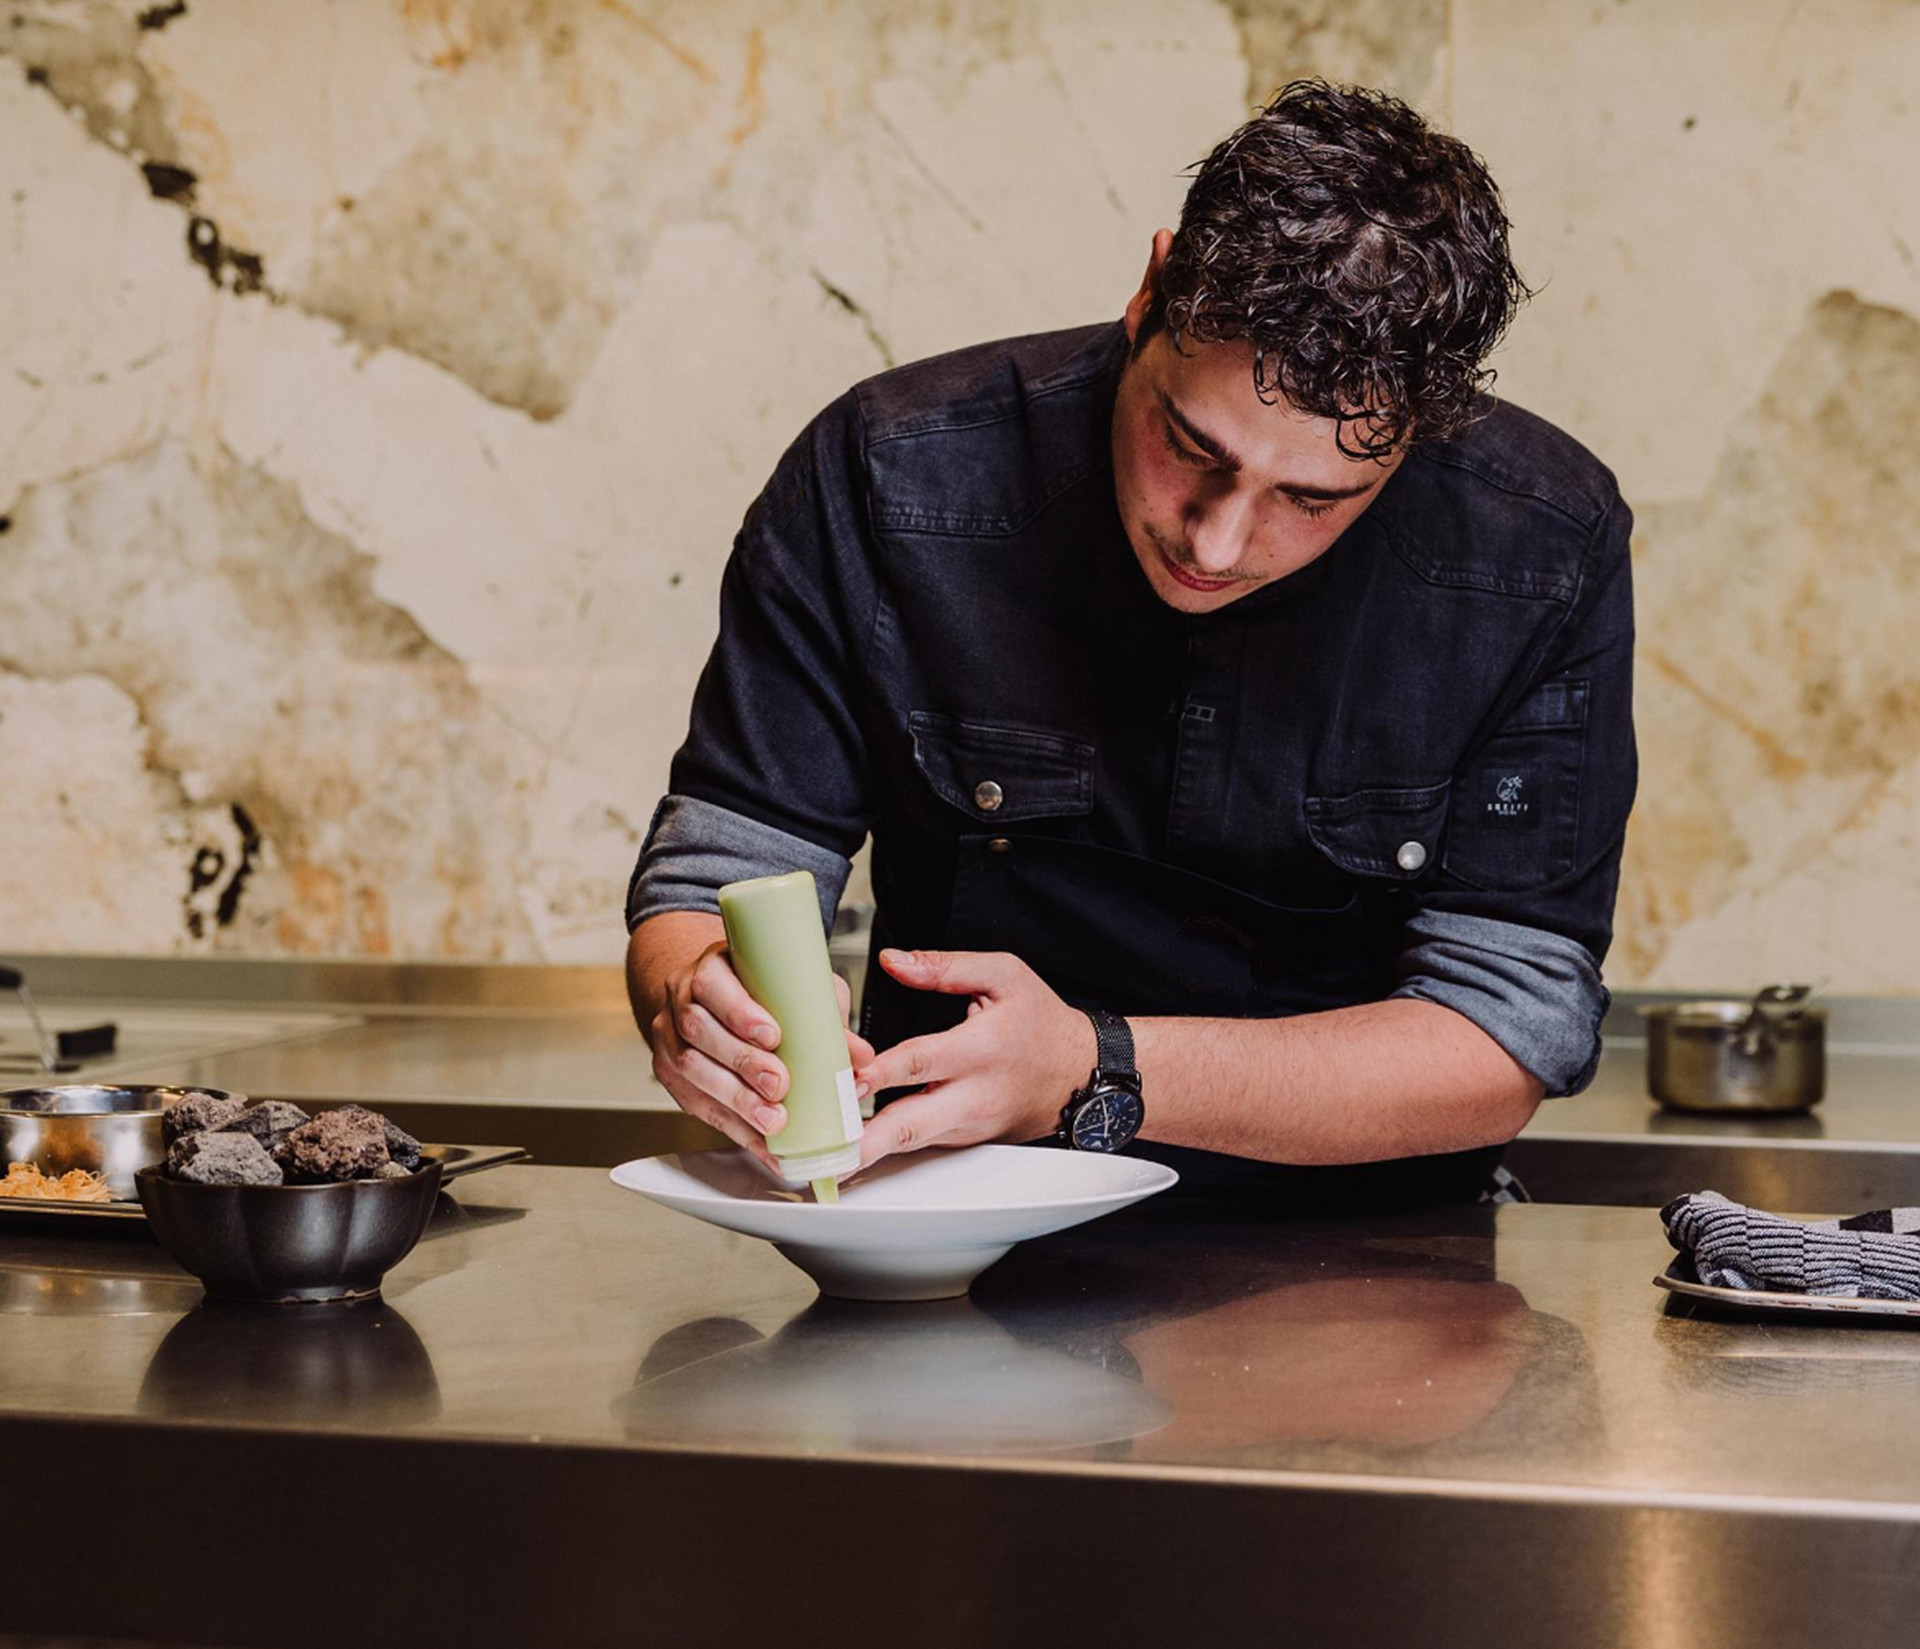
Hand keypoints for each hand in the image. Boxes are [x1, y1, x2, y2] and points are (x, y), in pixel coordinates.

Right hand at [647, 941, 873, 1172]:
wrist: (713, 1000)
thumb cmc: (758, 990)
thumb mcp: (795, 986)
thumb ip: (824, 1013)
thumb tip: (860, 1056)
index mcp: (711, 969)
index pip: (712, 985)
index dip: (739, 1012)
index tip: (772, 1035)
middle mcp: (683, 1002)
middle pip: (700, 1032)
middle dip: (742, 1062)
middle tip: (778, 1084)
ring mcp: (671, 1041)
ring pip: (692, 1071)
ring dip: (736, 1100)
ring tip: (773, 1119)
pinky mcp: (674, 1079)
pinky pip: (700, 1106)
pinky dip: (736, 1129)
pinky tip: (763, 1143)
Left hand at [851, 949, 1093, 1169]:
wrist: (1081, 1073)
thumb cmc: (1042, 1024)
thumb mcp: (1004, 976)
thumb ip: (944, 967)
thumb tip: (894, 961)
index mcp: (980, 1049)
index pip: (922, 1061)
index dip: (882, 1071)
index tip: (851, 1079)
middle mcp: (973, 1095)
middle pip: (912, 1124)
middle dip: (869, 1139)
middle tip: (834, 1147)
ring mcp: (968, 1125)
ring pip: (911, 1142)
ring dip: (870, 1149)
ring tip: (831, 1156)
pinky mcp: (964, 1140)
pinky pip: (921, 1142)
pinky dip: (888, 1145)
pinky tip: (857, 1145)